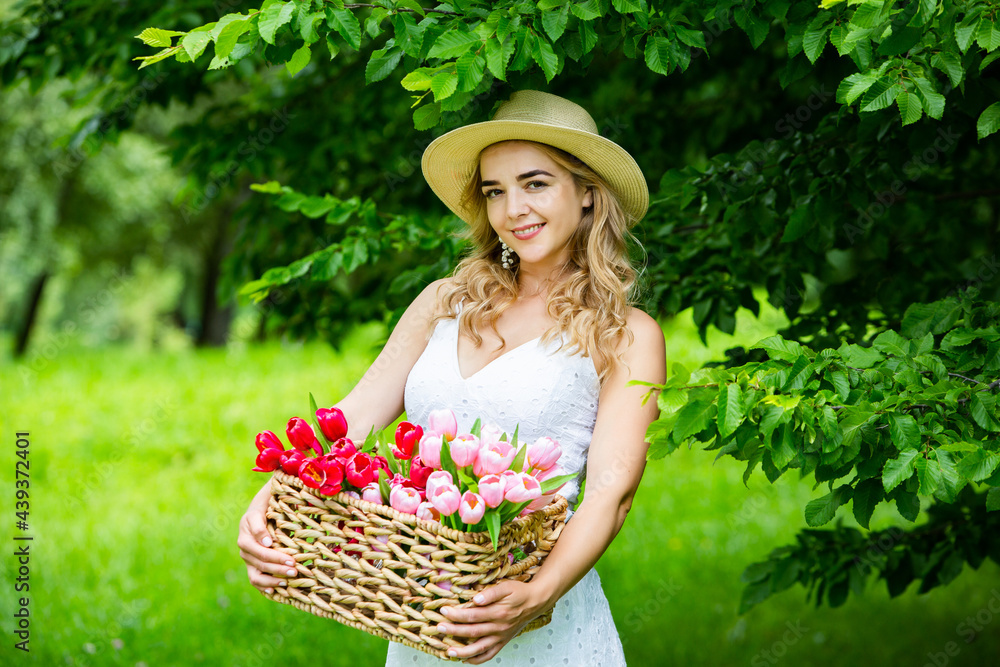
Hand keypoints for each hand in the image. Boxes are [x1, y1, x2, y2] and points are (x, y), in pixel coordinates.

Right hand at [237, 485, 296, 594]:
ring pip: (256, 577)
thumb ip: (260, 526)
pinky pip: (256, 581)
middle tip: (296, 570)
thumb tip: (266, 543)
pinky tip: (277, 591)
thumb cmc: (263, 508)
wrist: (259, 511)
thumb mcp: (259, 511)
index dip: (277, 557)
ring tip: (288, 582)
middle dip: (279, 569)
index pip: (262, 552)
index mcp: (245, 537)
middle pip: (262, 564)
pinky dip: (265, 588)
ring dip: (272, 582)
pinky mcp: (252, 566)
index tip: (292, 560)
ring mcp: (248, 560)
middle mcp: (244, 551)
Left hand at [436, 580, 551, 663]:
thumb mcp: (506, 586)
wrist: (535, 602)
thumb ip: (490, 593)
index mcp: (498, 612)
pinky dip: (476, 659)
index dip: (457, 614)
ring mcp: (500, 637)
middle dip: (454, 631)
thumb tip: (476, 599)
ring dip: (462, 651)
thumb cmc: (518, 592)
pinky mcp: (502, 643)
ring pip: (479, 648)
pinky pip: (488, 655)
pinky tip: (464, 659)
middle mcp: (498, 627)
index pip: (473, 615)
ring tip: (448, 651)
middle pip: (472, 632)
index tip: (444, 610)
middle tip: (439, 628)